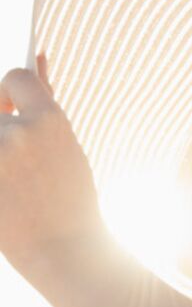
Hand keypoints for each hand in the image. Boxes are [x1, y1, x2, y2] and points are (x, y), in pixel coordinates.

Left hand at [0, 53, 105, 281]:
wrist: (63, 249)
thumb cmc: (69, 196)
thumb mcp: (66, 145)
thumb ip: (44, 103)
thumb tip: (38, 57)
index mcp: (50, 122)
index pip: (16, 77)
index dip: (14, 90)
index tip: (13, 102)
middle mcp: (16, 135)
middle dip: (2, 121)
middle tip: (16, 154)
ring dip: (1, 146)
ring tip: (15, 178)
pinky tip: (10, 188)